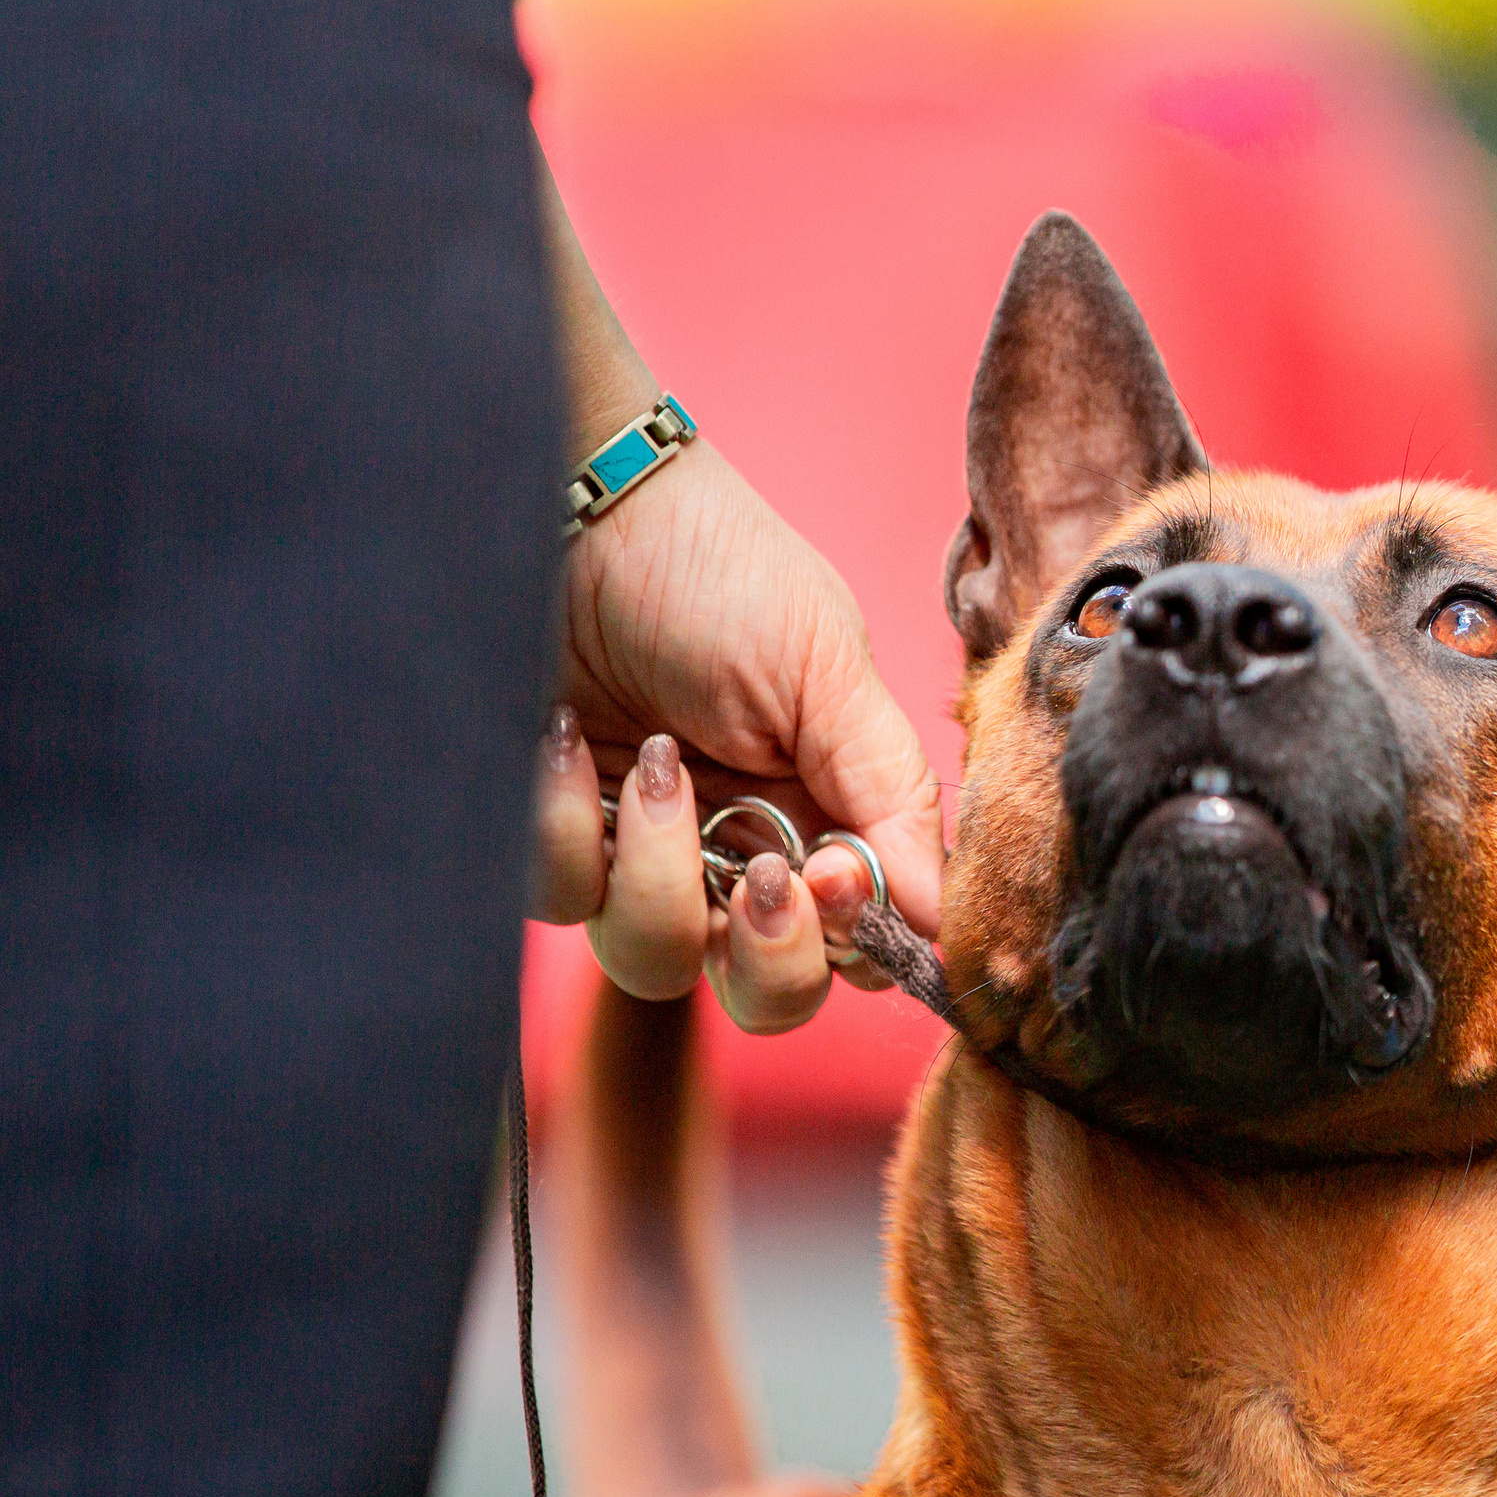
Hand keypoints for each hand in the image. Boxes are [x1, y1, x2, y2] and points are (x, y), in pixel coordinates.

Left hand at [528, 439, 939, 1031]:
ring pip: (658, 966)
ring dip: (661, 875)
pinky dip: (567, 824)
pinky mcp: (556, 840)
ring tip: (651, 762)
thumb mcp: (827, 666)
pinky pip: (559, 899)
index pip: (864, 942)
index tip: (830, 877)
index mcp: (827, 816)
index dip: (855, 943)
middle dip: (772, 959)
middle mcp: (741, 853)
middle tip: (764, 872)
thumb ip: (889, 791)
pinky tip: (569, 737)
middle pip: (772, 995)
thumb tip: (940, 911)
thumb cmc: (714, 565)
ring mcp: (645, 855)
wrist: (574, 501)